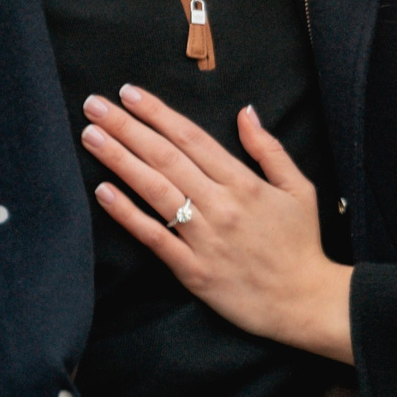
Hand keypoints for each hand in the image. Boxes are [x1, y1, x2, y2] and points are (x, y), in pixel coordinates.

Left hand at [81, 85, 354, 363]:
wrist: (305, 302)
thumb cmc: (301, 244)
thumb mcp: (298, 188)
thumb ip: (268, 149)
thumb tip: (245, 111)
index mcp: (244, 182)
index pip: (191, 138)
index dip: (158, 113)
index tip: (129, 94)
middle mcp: (220, 205)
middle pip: (165, 157)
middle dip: (127, 127)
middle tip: (95, 104)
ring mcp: (204, 238)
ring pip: (155, 190)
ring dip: (120, 160)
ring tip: (91, 136)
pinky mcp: (192, 270)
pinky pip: (154, 237)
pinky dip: (127, 214)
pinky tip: (103, 191)